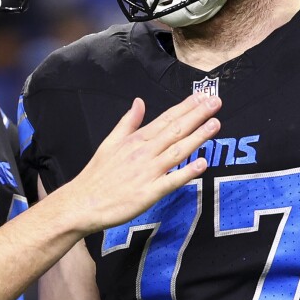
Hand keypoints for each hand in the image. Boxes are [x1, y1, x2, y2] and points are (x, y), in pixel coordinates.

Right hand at [57, 94, 219, 234]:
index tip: (203, 96)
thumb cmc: (97, 175)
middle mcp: (144, 153)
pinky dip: (187, 172)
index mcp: (136, 140)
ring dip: (197, 137)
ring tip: (215, 124)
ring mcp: (147, 172)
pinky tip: (202, 164)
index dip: (186, 107)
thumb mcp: (110, 142)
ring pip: (177, 151)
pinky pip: (171, 181)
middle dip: (197, 115)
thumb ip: (128, 122)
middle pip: (175, 130)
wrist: (82, 202)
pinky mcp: (149, 193)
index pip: (166, 119)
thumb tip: (139, 102)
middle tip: (216, 102)